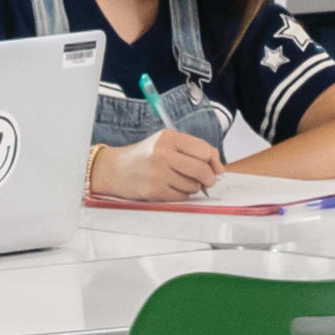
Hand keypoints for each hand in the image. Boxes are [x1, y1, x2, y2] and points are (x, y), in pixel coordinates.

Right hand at [83, 133, 221, 208]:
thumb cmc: (145, 156)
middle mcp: (162, 154)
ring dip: (194, 187)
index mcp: (168, 138)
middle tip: (207, 180)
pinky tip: (173, 188)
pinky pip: (182, 196)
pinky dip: (183, 195)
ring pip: (193, 185)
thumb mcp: (166, 143)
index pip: (204, 150)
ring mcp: (158, 173)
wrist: (115, 169)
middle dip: (209, 178)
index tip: (216, 168)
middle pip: (202, 169)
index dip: (214, 161)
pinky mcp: (154, 191)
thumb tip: (219, 168)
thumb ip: (193, 150)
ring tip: (182, 181)